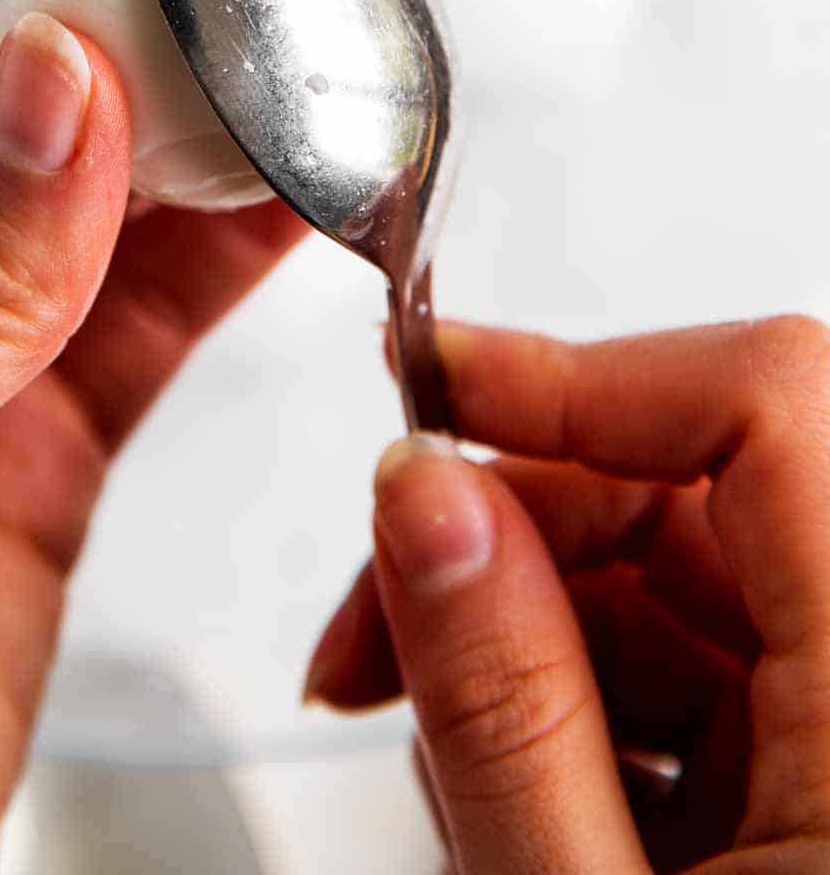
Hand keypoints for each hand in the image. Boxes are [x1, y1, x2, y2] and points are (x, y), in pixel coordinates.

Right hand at [305, 314, 829, 872]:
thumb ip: (505, 706)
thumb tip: (425, 498)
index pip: (765, 402)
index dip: (579, 369)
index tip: (430, 387)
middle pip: (689, 487)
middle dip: (506, 530)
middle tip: (372, 625)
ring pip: (673, 579)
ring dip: (520, 629)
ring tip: (430, 742)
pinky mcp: (822, 776)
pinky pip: (692, 670)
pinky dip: (574, 701)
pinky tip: (503, 786)